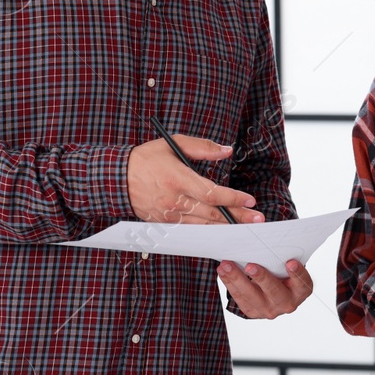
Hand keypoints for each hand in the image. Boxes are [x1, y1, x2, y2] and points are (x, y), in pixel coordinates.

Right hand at [127, 135, 262, 223]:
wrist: (116, 178)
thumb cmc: (146, 158)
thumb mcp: (173, 143)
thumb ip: (202, 147)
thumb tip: (227, 150)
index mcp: (178, 178)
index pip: (212, 193)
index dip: (233, 199)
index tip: (249, 200)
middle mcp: (175, 200)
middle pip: (212, 213)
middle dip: (238, 217)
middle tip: (257, 219)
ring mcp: (169, 215)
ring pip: (203, 225)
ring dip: (226, 227)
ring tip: (245, 227)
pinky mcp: (164, 223)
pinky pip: (191, 229)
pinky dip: (207, 231)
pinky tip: (221, 231)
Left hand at [218, 259, 312, 318]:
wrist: (272, 289)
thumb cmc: (281, 270)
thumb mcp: (285, 261)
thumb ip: (279, 251)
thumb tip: (262, 225)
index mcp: (301, 290)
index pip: (302, 283)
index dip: (298, 273)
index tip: (290, 262)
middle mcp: (287, 302)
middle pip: (275, 292)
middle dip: (262, 278)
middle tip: (250, 266)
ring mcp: (269, 309)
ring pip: (252, 296)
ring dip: (237, 279)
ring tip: (227, 265)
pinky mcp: (253, 311)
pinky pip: (239, 298)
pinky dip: (229, 283)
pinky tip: (223, 271)